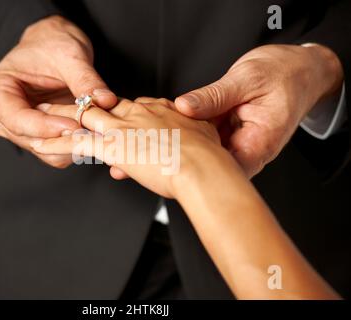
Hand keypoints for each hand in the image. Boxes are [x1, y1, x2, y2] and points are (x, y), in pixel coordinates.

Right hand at [0, 15, 116, 167]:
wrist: (51, 47)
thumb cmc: (51, 44)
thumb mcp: (69, 54)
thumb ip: (85, 79)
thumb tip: (105, 101)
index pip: (17, 119)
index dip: (47, 127)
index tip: (75, 125)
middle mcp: (0, 116)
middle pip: (32, 140)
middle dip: (65, 137)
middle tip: (96, 129)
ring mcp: (17, 131)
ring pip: (47, 151)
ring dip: (73, 143)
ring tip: (98, 128)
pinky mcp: (37, 139)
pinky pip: (57, 153)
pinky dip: (77, 145)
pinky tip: (94, 131)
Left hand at [30, 97, 225, 197]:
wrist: (203, 168)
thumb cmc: (208, 158)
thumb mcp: (203, 139)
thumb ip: (192, 135)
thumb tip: (190, 139)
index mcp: (159, 110)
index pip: (132, 107)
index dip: (119, 114)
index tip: (114, 119)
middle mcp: (138, 113)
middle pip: (104, 105)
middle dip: (85, 106)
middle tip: (68, 105)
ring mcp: (122, 128)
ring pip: (84, 117)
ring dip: (62, 117)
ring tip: (43, 115)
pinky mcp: (112, 146)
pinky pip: (77, 142)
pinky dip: (57, 143)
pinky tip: (41, 144)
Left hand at [175, 44, 343, 176]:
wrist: (301, 69)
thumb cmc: (283, 73)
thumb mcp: (246, 78)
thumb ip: (214, 95)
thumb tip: (183, 107)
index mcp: (260, 141)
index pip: (227, 170)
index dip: (200, 166)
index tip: (177, 153)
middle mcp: (250, 148)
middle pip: (214, 164)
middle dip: (189, 153)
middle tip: (168, 137)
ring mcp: (239, 143)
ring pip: (208, 151)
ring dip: (190, 140)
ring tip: (172, 128)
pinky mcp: (230, 135)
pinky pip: (208, 137)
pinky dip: (195, 129)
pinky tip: (183, 121)